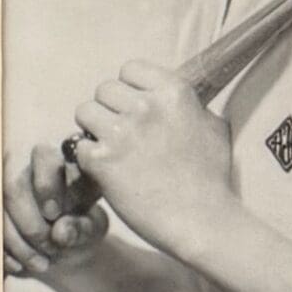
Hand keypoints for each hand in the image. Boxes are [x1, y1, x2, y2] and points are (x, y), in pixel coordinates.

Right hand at [2, 140, 111, 277]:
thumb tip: (60, 231)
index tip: (55, 215)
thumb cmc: (82, 225)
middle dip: (31, 225)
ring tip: (43, 264)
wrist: (65, 244)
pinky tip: (21, 266)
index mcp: (53, 160)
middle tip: (52, 248)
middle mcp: (19, 167)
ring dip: (19, 244)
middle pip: (12, 187)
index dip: (46, 187)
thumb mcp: (92, 227)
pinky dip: (3, 253)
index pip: (42, 158)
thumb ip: (82, 227)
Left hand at [67, 61, 235, 257]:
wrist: (203, 222)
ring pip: (85, 112)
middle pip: (104, 89)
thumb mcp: (213, 128)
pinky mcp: (101, 159)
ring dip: (94, 131)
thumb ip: (191, 106)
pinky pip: (78, 145)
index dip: (129, 89)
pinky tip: (107, 172)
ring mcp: (121, 132)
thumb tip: (176, 96)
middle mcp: (145, 107)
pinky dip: (88, 159)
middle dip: (110, 109)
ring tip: (112, 151)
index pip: (130, 69)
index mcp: (173, 93)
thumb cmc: (212, 179)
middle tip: (123, 135)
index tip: (135, 109)